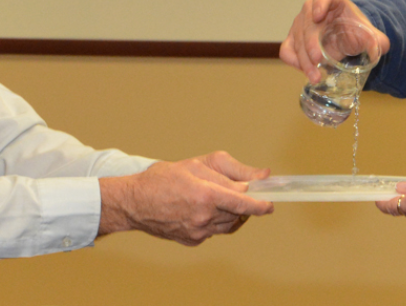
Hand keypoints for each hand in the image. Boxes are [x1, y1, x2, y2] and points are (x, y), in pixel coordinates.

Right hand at [98, 151, 273, 245]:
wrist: (134, 203)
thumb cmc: (162, 179)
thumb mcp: (196, 165)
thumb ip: (228, 173)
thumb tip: (255, 180)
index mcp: (206, 195)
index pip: (243, 203)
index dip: (260, 205)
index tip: (270, 205)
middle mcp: (203, 216)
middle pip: (236, 214)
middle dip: (241, 205)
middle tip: (238, 193)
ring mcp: (197, 231)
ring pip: (226, 225)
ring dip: (229, 214)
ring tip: (214, 199)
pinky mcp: (192, 240)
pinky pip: (213, 231)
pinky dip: (214, 221)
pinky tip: (200, 210)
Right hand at [279, 0, 389, 83]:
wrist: (346, 36)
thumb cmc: (355, 29)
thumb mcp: (368, 33)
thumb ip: (378, 39)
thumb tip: (382, 47)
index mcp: (332, 1)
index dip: (320, 4)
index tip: (319, 16)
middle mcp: (312, 10)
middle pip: (306, 23)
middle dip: (310, 43)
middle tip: (318, 60)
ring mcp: (300, 25)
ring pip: (296, 40)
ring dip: (303, 60)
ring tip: (315, 77)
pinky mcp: (293, 40)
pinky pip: (287, 50)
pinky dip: (294, 62)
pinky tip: (307, 72)